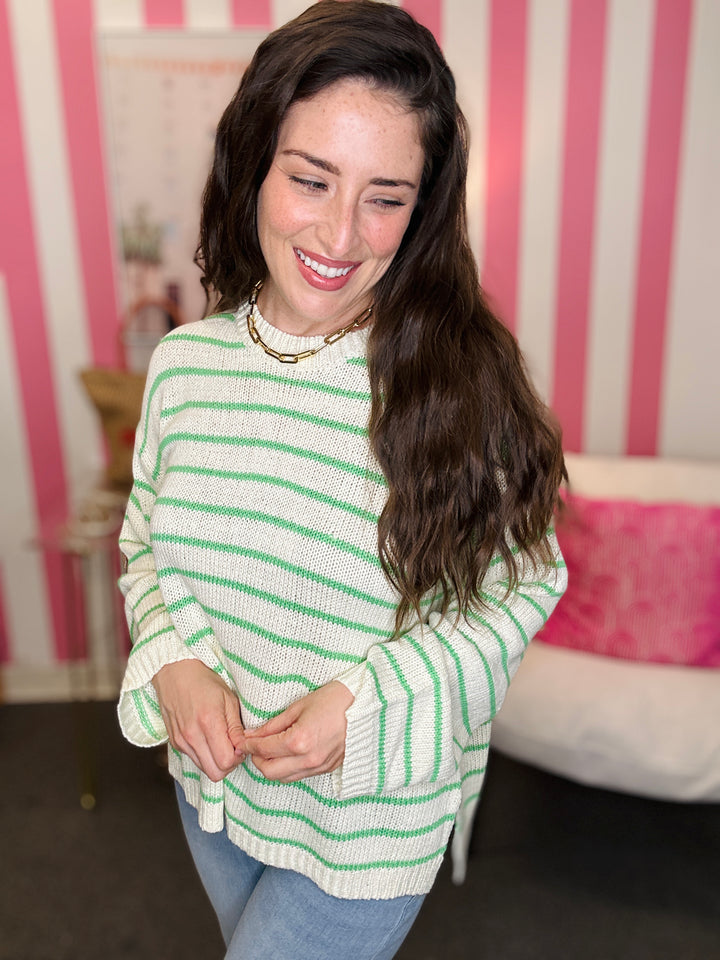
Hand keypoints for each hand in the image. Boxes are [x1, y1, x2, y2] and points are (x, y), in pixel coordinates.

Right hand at [152, 659, 245, 781]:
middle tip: (233, 747)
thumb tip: (243, 747)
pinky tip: (208, 738)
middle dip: (228, 765)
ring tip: (221, 741)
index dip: (238, 757)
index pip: (226, 762)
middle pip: (215, 773)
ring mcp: (181, 741)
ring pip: (204, 769)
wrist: (175, 672)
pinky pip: (194, 760)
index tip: (240, 745)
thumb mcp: (228, 699)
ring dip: (216, 761)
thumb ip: (236, 727)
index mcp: (209, 723)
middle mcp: (192, 736)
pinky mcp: (174, 742)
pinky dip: (204, 755)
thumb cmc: (204, 682)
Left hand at [240, 681, 354, 782]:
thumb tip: (252, 734)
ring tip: (269, 749)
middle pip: (269, 771)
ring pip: (283, 778)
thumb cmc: (333, 700)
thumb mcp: (298, 707)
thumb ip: (273, 725)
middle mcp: (308, 759)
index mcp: (299, 740)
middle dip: (257, 759)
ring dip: (272, 766)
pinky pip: (299, 776)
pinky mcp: (326, 769)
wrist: (364, 706)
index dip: (249, 744)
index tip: (243, 739)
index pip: (263, 749)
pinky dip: (287, 768)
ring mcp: (318, 766)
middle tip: (254, 745)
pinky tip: (287, 754)